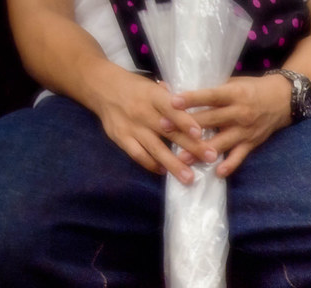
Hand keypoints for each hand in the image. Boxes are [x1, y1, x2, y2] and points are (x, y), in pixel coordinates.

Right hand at [92, 70, 213, 183]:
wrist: (99, 85)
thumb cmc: (135, 87)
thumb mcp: (152, 86)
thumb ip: (172, 99)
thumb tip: (196, 108)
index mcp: (152, 95)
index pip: (171, 109)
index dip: (185, 121)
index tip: (200, 133)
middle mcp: (141, 111)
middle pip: (168, 132)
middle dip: (191, 146)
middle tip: (211, 158)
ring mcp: (130, 126)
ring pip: (155, 148)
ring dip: (173, 164)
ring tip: (189, 178)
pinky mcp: (120, 138)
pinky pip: (138, 155)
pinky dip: (151, 164)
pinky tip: (165, 171)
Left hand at [171, 74, 293, 177]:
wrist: (283, 100)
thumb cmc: (252, 89)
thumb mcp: (232, 83)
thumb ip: (208, 89)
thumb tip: (174, 89)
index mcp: (234, 94)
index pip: (210, 96)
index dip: (191, 98)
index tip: (172, 101)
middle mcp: (240, 113)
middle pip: (210, 120)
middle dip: (186, 125)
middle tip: (163, 128)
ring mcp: (246, 130)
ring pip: (221, 142)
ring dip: (201, 150)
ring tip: (182, 157)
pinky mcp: (252, 143)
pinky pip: (238, 156)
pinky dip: (229, 165)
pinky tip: (217, 173)